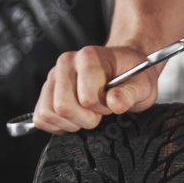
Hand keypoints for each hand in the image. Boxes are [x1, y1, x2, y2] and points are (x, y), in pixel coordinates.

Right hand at [32, 45, 159, 133]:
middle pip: (63, 107)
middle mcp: (66, 63)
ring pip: (49, 113)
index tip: (111, 103)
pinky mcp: (46, 92)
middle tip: (100, 111)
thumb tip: (113, 103)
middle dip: (86, 118)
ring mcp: (53, 77)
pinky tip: (76, 118)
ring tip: (88, 113)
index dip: (102, 108)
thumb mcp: (142, 85)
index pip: (87, 98)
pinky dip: (58, 125)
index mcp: (89, 57)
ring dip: (71, 123)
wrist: (124, 68)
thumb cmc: (133, 76)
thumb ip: (130, 94)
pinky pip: (41, 118)